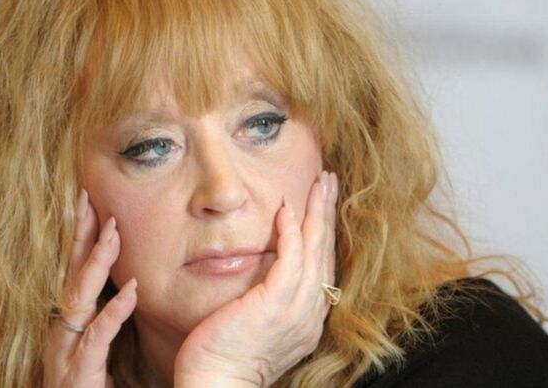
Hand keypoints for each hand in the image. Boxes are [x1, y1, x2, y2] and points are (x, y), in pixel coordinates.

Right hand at [42, 189, 136, 387]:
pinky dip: (114, 312)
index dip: (81, 236)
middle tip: (88, 196)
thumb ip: (108, 318)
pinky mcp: (79, 373)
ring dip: (96, 262)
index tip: (89, 201)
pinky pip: (97, 337)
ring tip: (113, 230)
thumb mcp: (98, 347)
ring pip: (79, 297)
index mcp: (68, 322)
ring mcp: (66, 350)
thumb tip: (128, 288)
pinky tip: (132, 291)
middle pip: (71, 273)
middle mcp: (62, 331)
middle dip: (80, 234)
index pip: (74, 270)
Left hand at [174, 170, 338, 386]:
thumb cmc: (228, 359)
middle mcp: (310, 313)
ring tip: (320, 181)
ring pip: (314, 249)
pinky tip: (288, 208)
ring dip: (317, 211)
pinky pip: (290, 259)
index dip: (323, 232)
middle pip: (325, 251)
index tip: (322, 206)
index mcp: (308, 318)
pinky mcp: (275, 304)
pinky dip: (291, 231)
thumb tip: (265, 280)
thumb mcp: (258, 327)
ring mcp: (297, 309)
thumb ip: (270, 302)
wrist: (218, 386)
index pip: (322, 265)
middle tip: (329, 180)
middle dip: (327, 212)